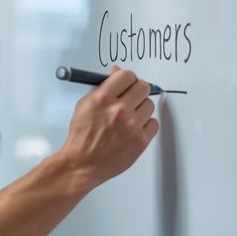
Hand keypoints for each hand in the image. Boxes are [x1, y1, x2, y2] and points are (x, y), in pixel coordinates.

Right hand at [57, 66, 158, 190]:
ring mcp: (132, 126)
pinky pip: (154, 123)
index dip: (127, 78)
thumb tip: (116, 72)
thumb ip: (102, 87)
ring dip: (141, 107)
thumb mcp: (85, 104)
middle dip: (137, 89)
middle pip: (143, 87)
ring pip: (150, 105)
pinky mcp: (140, 141)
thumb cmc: (82, 136)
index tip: (127, 82)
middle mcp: (119, 111)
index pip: (127, 75)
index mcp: (103, 98)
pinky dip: (146, 124)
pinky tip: (134, 127)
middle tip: (132, 96)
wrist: (83, 163)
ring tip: (130, 115)